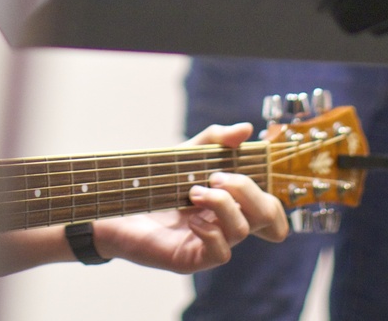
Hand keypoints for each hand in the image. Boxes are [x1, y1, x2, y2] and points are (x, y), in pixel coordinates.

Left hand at [90, 123, 288, 272]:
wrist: (111, 204)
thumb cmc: (150, 183)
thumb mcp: (184, 155)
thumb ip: (214, 141)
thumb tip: (246, 129)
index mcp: (230, 204)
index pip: (271, 213)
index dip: (276, 202)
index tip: (248, 173)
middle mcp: (225, 225)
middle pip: (266, 216)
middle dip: (248, 190)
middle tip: (217, 177)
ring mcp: (210, 243)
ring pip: (243, 230)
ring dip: (223, 204)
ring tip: (194, 191)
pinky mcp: (191, 258)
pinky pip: (220, 253)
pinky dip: (211, 231)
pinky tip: (190, 219)